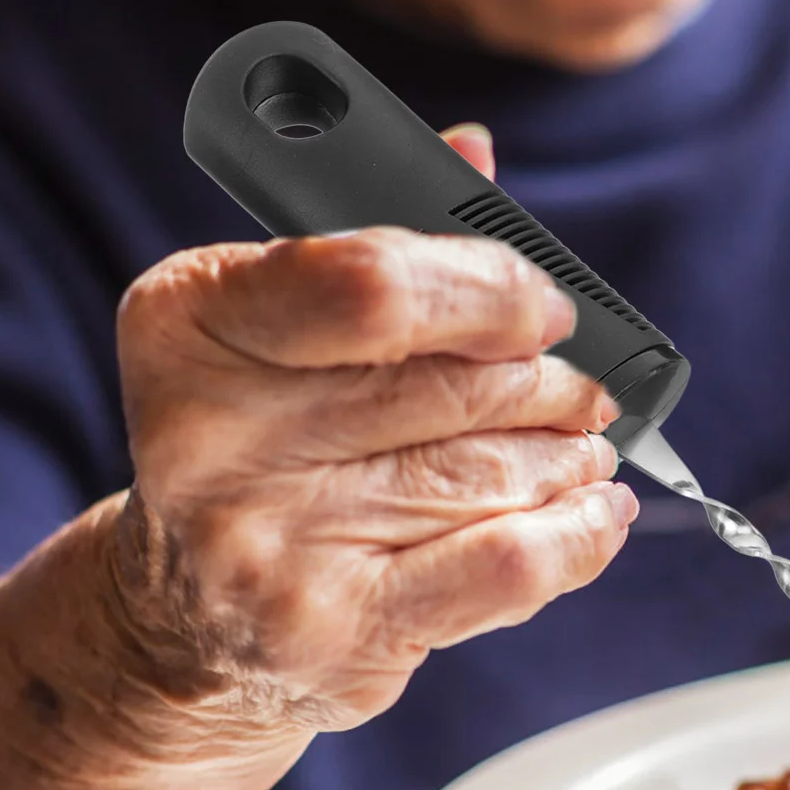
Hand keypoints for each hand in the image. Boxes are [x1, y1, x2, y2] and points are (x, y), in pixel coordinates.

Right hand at [113, 127, 636, 730]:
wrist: (192, 621)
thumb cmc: (263, 447)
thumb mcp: (280, 331)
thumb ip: (376, 245)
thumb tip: (473, 156)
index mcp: (189, 322)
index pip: (375, 284)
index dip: (492, 290)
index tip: (550, 309)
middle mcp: (208, 436)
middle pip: (459, 387)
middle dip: (554, 384)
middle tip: (589, 387)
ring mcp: (264, 546)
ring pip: (495, 473)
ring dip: (571, 455)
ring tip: (586, 448)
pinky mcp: (332, 634)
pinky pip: (508, 564)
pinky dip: (581, 533)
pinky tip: (600, 511)